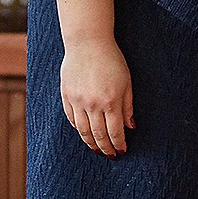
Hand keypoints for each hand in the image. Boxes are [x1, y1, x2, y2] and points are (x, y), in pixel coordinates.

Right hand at [60, 36, 134, 155]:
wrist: (88, 43)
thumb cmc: (112, 60)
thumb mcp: (127, 82)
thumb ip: (128, 107)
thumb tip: (131, 127)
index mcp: (111, 101)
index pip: (115, 132)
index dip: (119, 144)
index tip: (122, 151)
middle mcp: (93, 104)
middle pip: (99, 135)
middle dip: (106, 148)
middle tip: (110, 156)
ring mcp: (77, 101)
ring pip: (83, 130)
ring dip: (90, 142)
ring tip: (96, 149)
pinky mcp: (66, 95)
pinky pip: (72, 119)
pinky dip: (78, 129)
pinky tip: (84, 133)